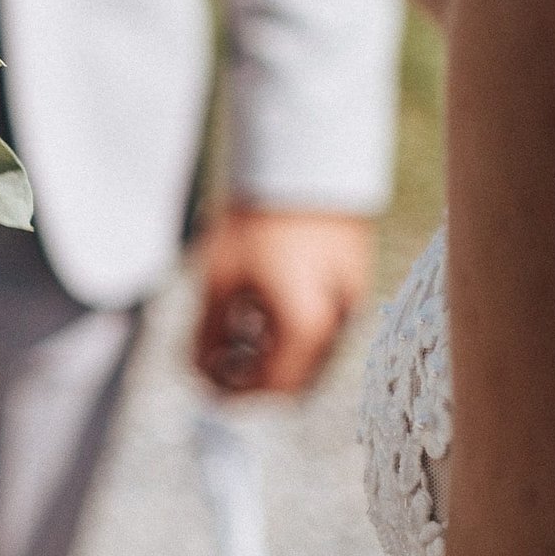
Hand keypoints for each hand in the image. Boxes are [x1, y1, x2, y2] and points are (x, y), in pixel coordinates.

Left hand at [193, 205, 374, 394]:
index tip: (206, 378)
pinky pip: (324, 327)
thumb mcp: (218, 281)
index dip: (235, 394)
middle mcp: (339, 323)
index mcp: (306, 328)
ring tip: (238, 321)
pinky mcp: (355, 284)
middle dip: (252, 375)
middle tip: (217, 353)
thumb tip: (199, 374)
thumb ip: (208, 336)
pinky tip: (262, 304)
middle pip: (294, 379)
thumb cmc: (255, 221)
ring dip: (271, 353)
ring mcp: (352, 304)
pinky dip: (292, 330)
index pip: (272, 390)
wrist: (305, 161)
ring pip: (310, 355)